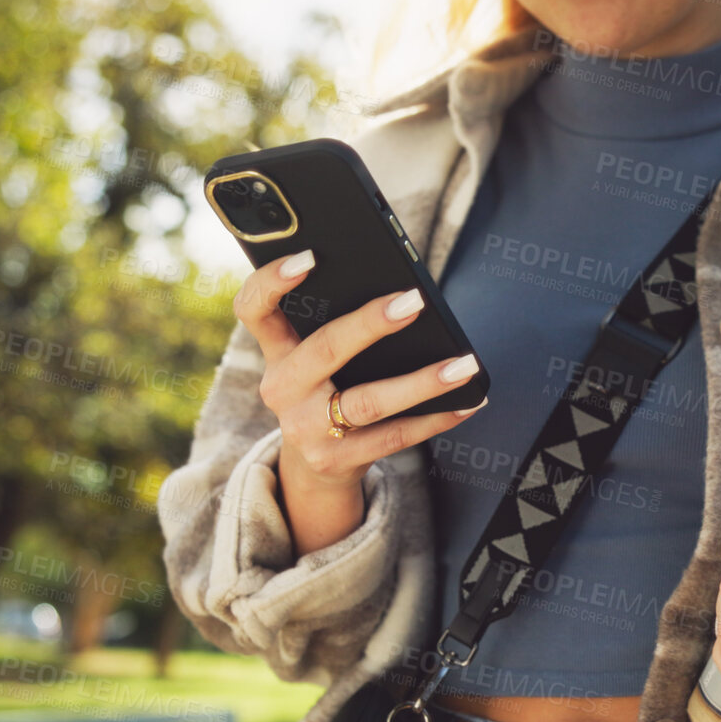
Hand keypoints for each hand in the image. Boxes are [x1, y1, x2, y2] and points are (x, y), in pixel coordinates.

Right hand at [234, 248, 485, 549]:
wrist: (316, 464)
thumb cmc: (326, 390)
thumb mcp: (311, 358)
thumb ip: (331, 324)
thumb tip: (399, 291)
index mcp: (276, 352)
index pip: (254, 309)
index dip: (272, 281)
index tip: (309, 256)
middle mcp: (283, 389)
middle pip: (324, 349)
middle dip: (370, 324)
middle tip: (414, 301)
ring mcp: (307, 429)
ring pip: (368, 401)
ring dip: (422, 381)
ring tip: (464, 364)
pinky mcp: (336, 459)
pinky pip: (394, 436)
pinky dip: (436, 418)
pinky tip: (466, 403)